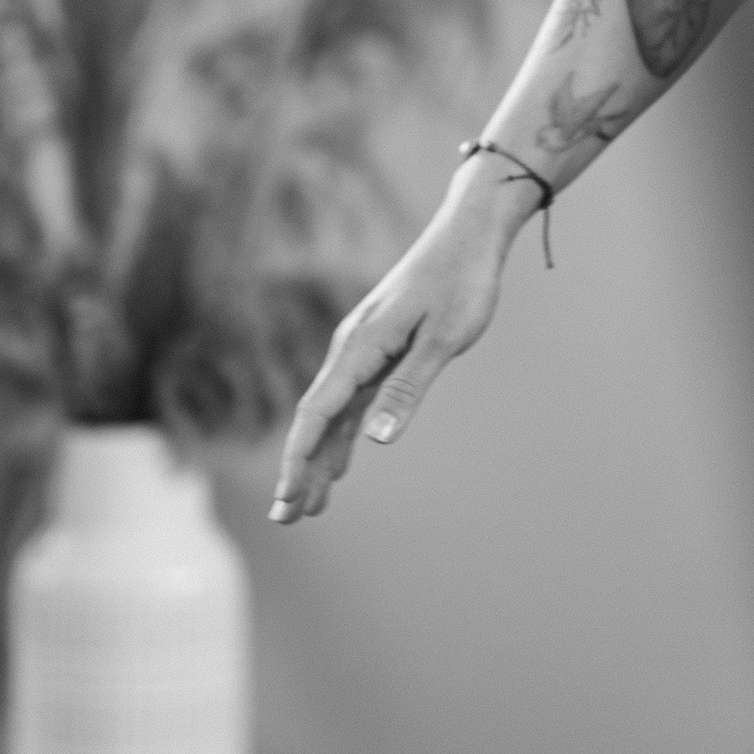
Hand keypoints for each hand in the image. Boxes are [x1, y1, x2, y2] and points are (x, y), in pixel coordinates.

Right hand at [264, 163, 526, 523]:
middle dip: (299, 470)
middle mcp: (352, 349)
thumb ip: (409, 386)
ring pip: (333, 416)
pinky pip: (352, 402)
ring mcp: (363, 349)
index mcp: (361, 347)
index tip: (287, 498)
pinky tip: (338, 467)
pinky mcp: (380, 349)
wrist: (468, 233)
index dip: (299, 459)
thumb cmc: (461, 282)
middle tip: (285, 519)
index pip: (318, 413)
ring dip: (319, 461)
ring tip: (307, 507)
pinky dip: (341, 437)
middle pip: (316, 420)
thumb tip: (376, 439)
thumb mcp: (444, 338)